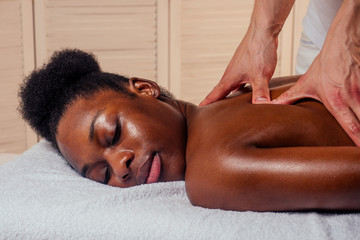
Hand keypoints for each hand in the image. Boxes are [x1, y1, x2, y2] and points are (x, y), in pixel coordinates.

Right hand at [199, 26, 277, 105]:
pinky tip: (247, 90)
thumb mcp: (261, 75)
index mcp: (230, 78)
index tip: (199, 109)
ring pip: (231, 85)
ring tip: (229, 105)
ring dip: (229, 94)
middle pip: (221, 91)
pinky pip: (241, 80)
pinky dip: (241, 87)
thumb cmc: (259, 51)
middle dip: (217, 101)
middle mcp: (231, 74)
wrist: (263, 30)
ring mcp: (239, 68)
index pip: (216, 94)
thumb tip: (260, 105)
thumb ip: (260, 91)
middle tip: (212, 112)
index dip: (207, 102)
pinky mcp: (247, 64)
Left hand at [273, 27, 359, 144]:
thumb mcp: (306, 84)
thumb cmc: (325, 65)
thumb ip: (289, 98)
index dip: (358, 142)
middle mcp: (354, 98)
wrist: (342, 43)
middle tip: (359, 153)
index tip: (358, 154)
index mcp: (336, 102)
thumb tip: (271, 106)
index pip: (351, 127)